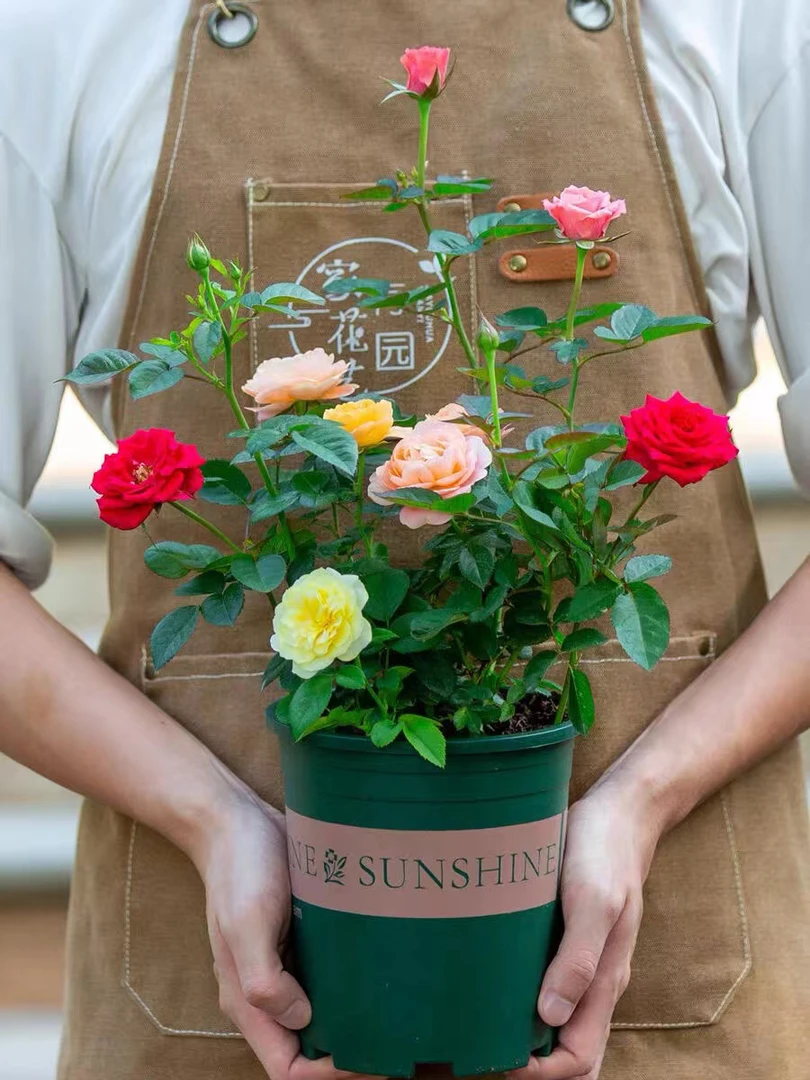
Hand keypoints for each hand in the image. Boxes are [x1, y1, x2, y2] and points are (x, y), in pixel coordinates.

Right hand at [196, 784, 377, 1079]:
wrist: (235, 820)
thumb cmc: (240, 868)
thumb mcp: (247, 921)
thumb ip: (263, 978)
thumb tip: (302, 1017)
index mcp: (246, 1000)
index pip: (286, 1068)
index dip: (326, 1075)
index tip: (367, 1058)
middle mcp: (266, 992)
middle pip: (307, 1050)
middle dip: (348, 1057)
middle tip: (395, 1043)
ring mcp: (284, 967)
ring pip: (321, 1018)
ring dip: (354, 1026)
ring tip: (397, 1017)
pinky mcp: (302, 942)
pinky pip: (328, 980)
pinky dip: (353, 990)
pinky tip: (383, 978)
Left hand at [510, 782, 660, 1079]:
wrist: (620, 813)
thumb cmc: (604, 852)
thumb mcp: (593, 900)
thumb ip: (579, 958)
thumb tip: (549, 1015)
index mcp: (605, 983)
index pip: (577, 1060)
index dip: (539, 1073)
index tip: (496, 1059)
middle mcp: (593, 983)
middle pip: (568, 1053)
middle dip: (530, 1068)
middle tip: (481, 1052)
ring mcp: (581, 963)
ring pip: (556, 1025)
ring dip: (523, 1038)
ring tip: (479, 1027)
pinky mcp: (565, 941)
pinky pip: (547, 988)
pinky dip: (522, 1003)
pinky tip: (489, 988)